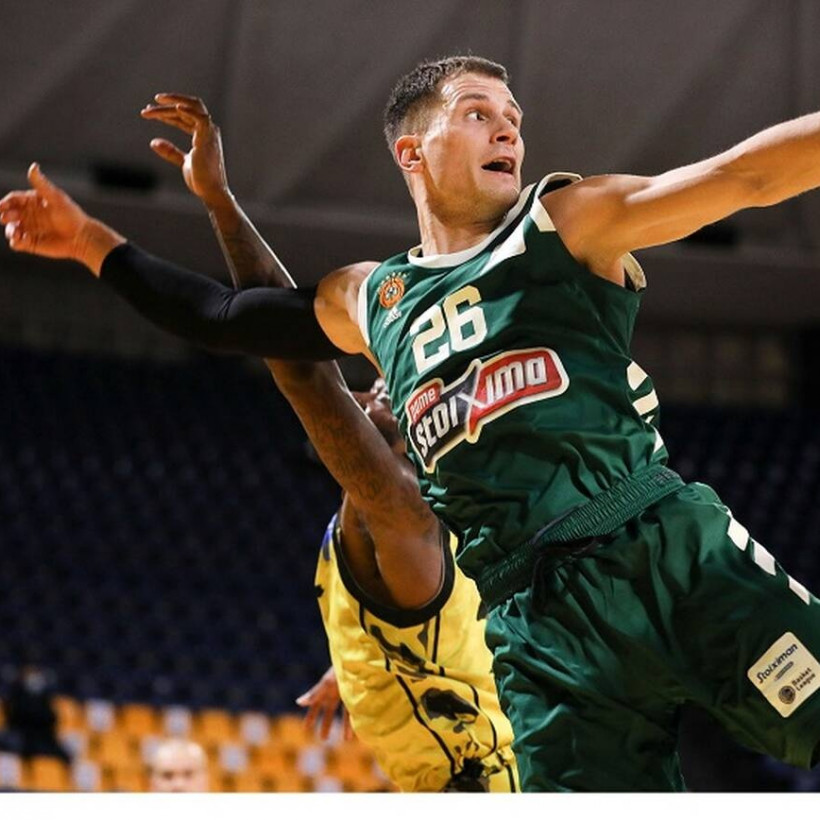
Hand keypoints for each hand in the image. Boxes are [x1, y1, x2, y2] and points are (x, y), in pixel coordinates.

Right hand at [0, 163, 122, 273]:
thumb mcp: (56, 198)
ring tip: (16, 233)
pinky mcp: (31, 243)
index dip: (5, 203)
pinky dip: (17, 242)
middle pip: (8, 214)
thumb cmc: (71, 215)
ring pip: (11, 229)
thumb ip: (42, 184)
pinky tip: (24, 240)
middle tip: (6, 218)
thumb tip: (33, 166)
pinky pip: (17, 243)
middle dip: (4, 216)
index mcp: (31, 202)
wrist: (83, 237)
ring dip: (10, 231)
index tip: (1, 206)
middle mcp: (27, 215)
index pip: (13, 200)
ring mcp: (28, 229)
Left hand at [141, 93, 231, 209]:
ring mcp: (209, 133)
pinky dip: (188, 111)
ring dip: (173, 102)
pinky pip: (200, 118)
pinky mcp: (208, 138)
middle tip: (153, 100)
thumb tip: (153, 142)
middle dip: (171, 100)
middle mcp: (208, 130)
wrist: (210, 191)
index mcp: (203, 135)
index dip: (167, 113)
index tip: (149, 112)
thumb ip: (170, 151)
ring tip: (155, 103)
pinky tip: (175, 107)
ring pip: (192, 107)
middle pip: (189, 107)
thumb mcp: (183, 162)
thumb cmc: (200, 180)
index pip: (184, 117)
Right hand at [295, 666, 353, 740]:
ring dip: (345, 726)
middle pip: (329, 710)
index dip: (311, 717)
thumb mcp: (327, 683)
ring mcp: (348, 693)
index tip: (305, 729)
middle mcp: (336, 691)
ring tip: (347, 740)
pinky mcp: (359, 694)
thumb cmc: (340, 670)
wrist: (358, 659)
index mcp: (326, 688)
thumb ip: (314, 694)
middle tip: (323, 738)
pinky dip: (357, 721)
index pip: (315, 705)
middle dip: (326, 724)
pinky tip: (360, 730)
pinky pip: (357, 710)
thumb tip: (298, 702)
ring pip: (345, 713)